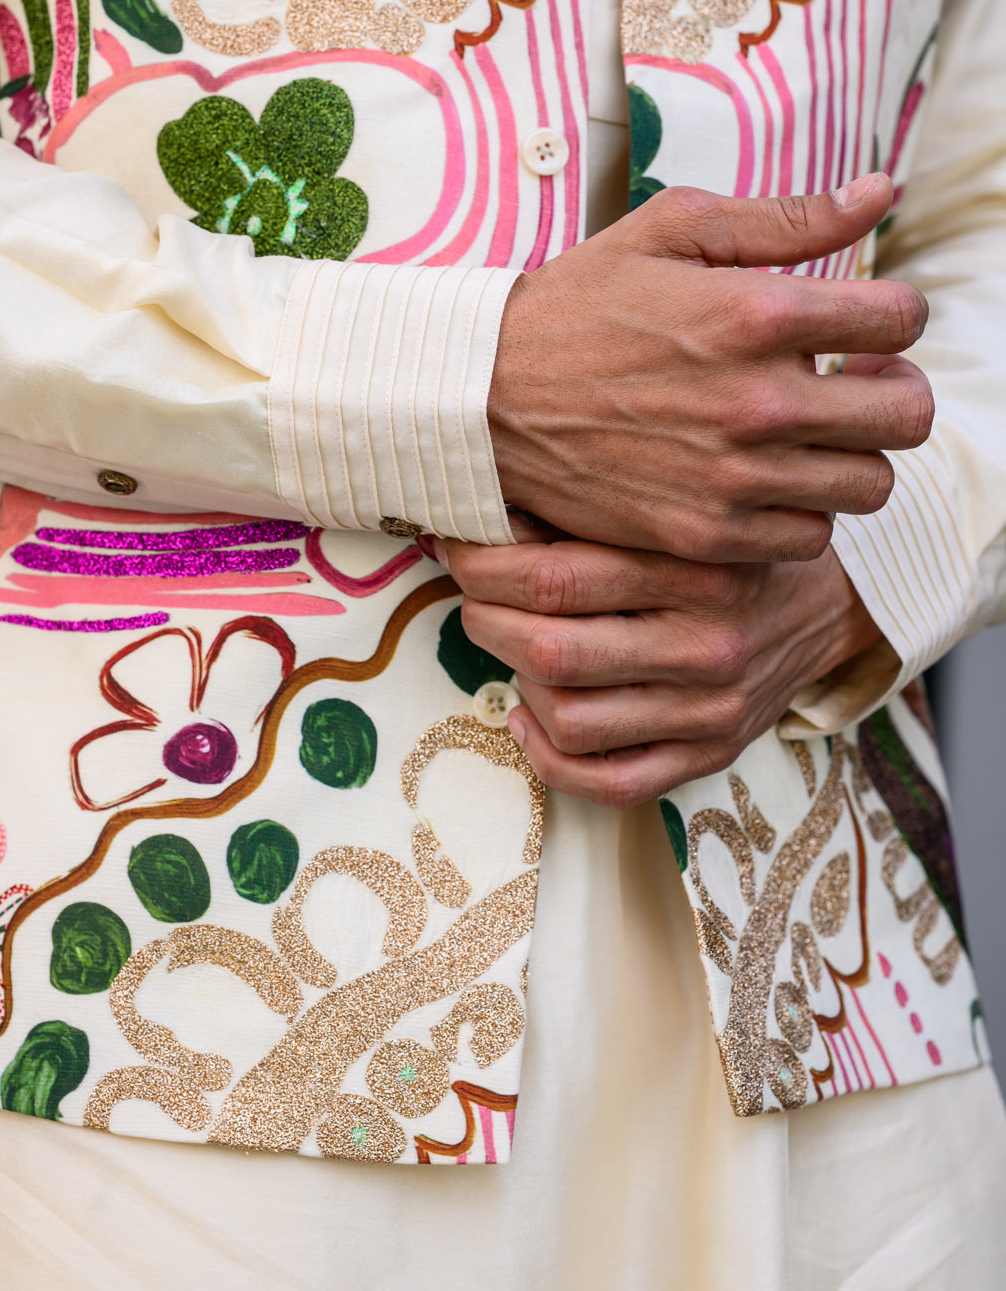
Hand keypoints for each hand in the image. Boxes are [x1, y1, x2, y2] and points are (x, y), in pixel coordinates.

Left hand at [437, 533, 880, 807]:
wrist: (828, 604)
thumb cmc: (732, 546)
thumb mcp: (683, 509)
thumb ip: (604, 512)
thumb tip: (490, 507)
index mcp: (698, 570)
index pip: (556, 578)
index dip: (484, 566)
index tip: (461, 547)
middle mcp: (707, 645)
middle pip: (552, 651)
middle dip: (486, 619)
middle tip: (472, 594)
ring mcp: (711, 710)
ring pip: (570, 720)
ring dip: (515, 682)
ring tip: (507, 646)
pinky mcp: (711, 754)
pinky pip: (611, 783)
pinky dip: (549, 757)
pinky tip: (529, 716)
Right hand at [489, 175, 932, 562]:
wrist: (484, 400)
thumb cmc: (578, 305)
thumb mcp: (672, 230)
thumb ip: (786, 216)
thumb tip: (884, 192)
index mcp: (756, 313)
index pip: (902, 320)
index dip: (896, 314)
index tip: (867, 321)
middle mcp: (757, 403)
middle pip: (906, 416)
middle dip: (894, 390)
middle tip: (858, 383)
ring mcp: (732, 479)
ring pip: (868, 486)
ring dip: (850, 456)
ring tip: (809, 436)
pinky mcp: (704, 535)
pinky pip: (805, 539)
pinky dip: (800, 512)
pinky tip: (765, 480)